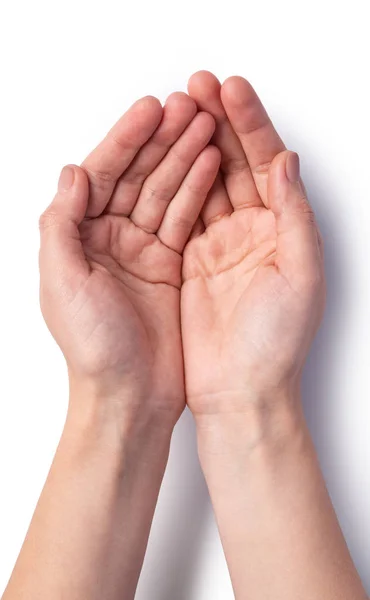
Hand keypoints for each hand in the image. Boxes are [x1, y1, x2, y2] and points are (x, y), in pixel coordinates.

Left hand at [39, 93, 219, 420]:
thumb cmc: (94, 348)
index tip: (151, 110)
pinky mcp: (170, 266)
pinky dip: (197, 192)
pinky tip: (211, 166)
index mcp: (79, 239)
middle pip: (137, 176)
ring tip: (206, 127)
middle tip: (188, 107)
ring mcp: (142, 251)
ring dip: (183, 158)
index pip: (101, 175)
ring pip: (164, 192)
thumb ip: (62, 225)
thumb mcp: (62, 282)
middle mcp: (110, 240)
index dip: (125, 140)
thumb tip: (71, 172)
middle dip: (161, 140)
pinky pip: (184, 219)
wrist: (131, 396)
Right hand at [182, 72, 324, 414]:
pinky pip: (180, 213)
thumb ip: (294, 216)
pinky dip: (172, 184)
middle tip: (196, 86)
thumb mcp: (301, 275)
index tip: (230, 91)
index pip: (267, 163)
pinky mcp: (189, 261)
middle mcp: (252, 231)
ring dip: (191, 146)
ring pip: (205, 182)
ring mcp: (218, 244)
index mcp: (283, 230)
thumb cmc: (276, 344)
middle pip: (235, 163)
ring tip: (175, 110)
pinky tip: (162, 159)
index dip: (250, 124)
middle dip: (216, 122)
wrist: (240, 392)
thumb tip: (286, 161)